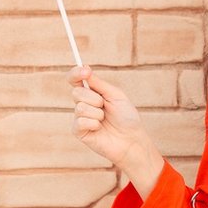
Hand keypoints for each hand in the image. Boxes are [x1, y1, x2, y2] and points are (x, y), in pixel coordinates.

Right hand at [68, 66, 163, 195]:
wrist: (132, 139)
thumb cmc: (126, 117)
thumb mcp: (116, 95)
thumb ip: (99, 83)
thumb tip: (84, 68)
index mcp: (91, 92)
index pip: (75, 79)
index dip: (76, 73)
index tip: (85, 71)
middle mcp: (83, 103)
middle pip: (76, 92)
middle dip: (94, 98)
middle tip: (105, 106)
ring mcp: (79, 117)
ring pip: (80, 107)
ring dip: (97, 113)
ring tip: (105, 119)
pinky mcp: (79, 131)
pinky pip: (80, 121)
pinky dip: (94, 123)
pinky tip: (100, 128)